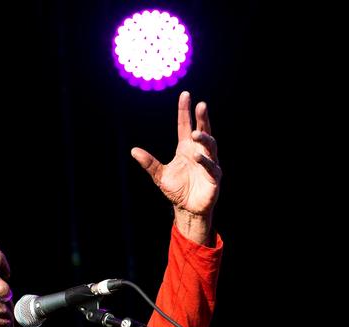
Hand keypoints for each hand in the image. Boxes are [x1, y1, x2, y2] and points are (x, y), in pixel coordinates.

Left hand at [131, 91, 220, 244]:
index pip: (185, 125)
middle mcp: (198, 152)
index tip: (185, 95)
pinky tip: (198, 156)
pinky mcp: (214, 176)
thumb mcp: (159, 176)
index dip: (185, 111)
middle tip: (200, 105)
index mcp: (185, 149)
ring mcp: (209, 163)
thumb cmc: (176, 190)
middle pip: (202, 130)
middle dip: (202, 117)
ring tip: (194, 133)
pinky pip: (211, 166)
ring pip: (209, 146)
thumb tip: (133, 151)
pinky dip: (205, 161)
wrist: (187, 208)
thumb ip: (149, 163)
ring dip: (203, 138)